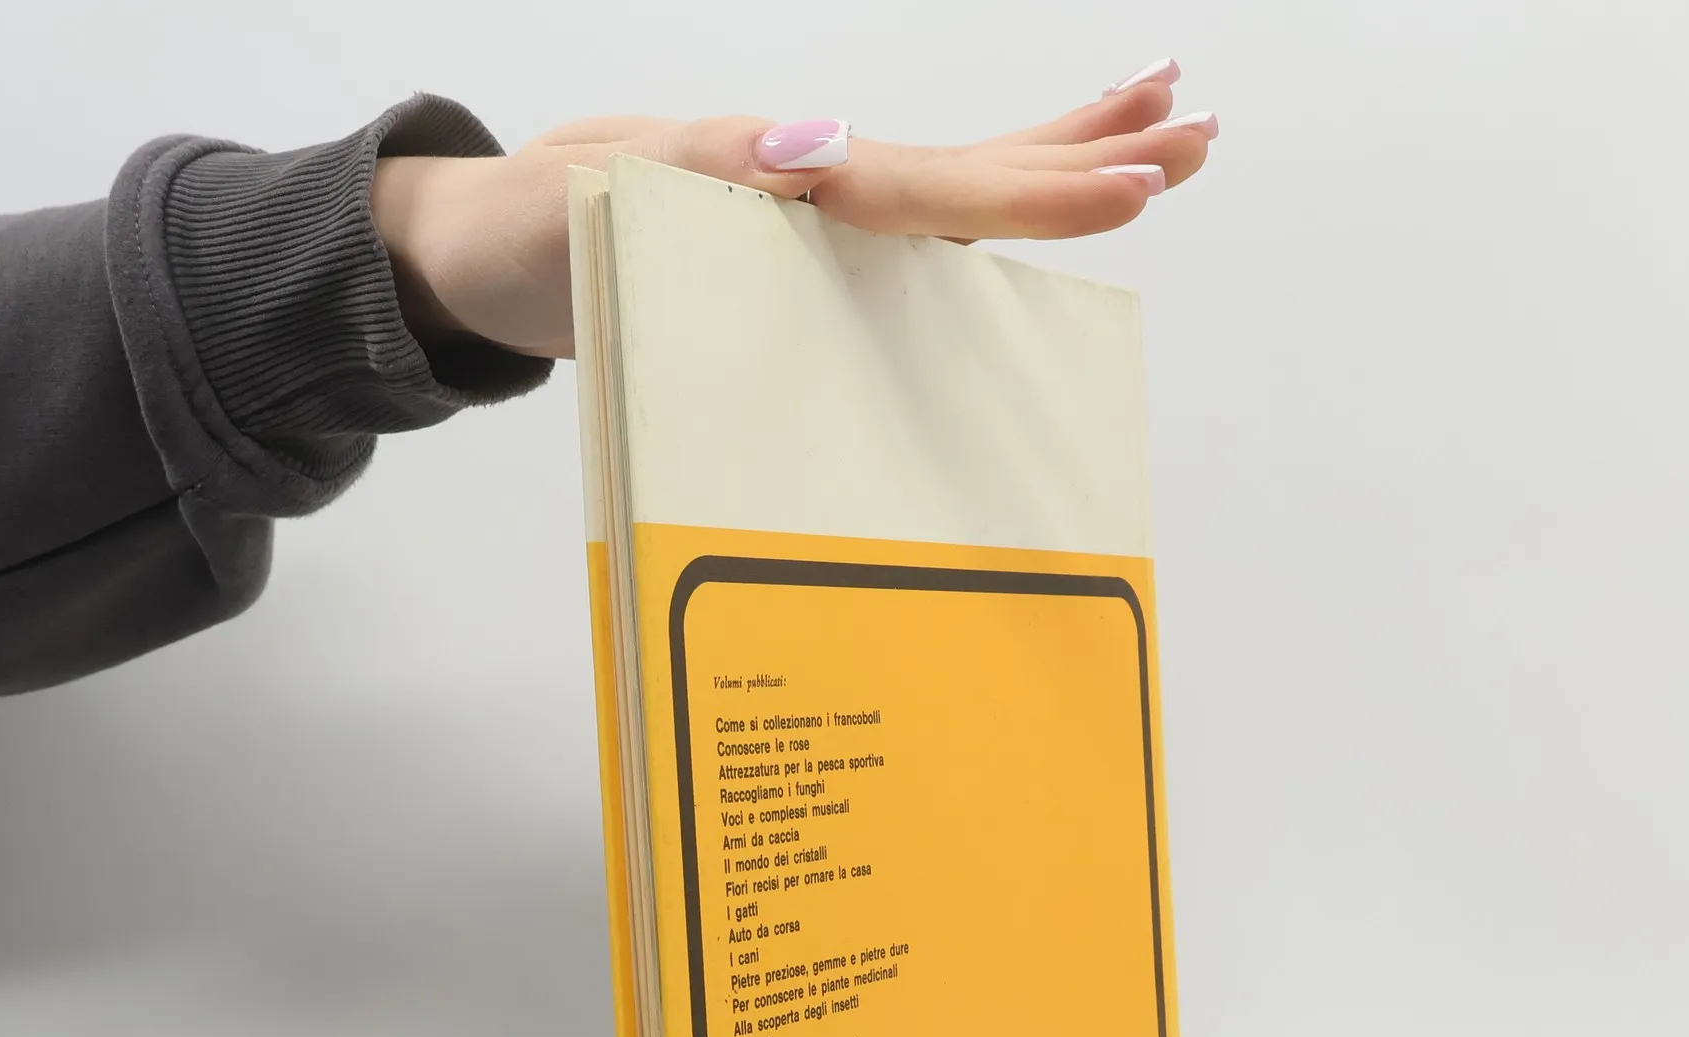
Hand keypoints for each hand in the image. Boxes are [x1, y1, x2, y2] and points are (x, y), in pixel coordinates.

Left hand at [370, 58, 1215, 359]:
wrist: (487, 251)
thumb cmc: (533, 235)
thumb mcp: (594, 200)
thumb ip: (703, 172)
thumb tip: (818, 152)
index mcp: (784, 177)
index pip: (934, 184)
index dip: (1036, 187)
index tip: (1133, 181)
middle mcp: (816, 185)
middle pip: (978, 165)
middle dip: (1090, 152)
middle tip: (1201, 132)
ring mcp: (816, 210)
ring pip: (965, 181)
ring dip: (1063, 160)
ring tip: (1163, 135)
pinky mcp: (806, 244)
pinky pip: (917, 225)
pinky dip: (987, 209)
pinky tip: (1032, 201)